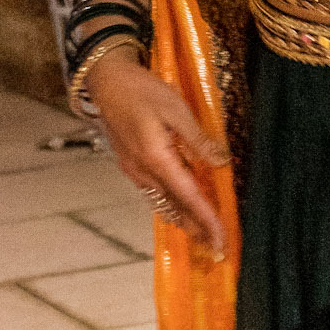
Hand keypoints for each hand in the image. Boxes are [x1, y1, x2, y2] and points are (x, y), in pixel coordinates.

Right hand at [85, 46, 229, 253]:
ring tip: (203, 234)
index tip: (221, 238)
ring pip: (163, 204)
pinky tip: (181, 209)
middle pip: (175, 208)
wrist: (107, 82)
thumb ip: (199, 139)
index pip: (188, 197)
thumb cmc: (142, 90)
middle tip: (217, 247)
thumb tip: (222, 162)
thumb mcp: (177, 109)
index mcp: (156, 159)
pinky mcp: (132, 165)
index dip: (207, 220)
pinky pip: (154, 193)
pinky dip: (171, 206)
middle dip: (197, 229)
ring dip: (184, 220)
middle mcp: (144, 171)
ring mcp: (135, 170)